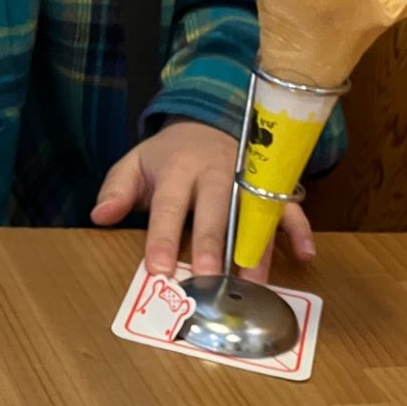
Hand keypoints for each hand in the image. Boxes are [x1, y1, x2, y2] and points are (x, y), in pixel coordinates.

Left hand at [91, 117, 314, 282]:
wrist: (209, 122)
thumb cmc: (169, 156)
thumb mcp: (135, 164)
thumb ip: (117, 189)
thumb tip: (100, 216)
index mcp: (178, 169)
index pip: (168, 206)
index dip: (162, 238)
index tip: (157, 270)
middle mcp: (216, 173)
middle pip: (215, 209)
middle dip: (214, 244)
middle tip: (210, 278)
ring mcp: (247, 179)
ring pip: (253, 213)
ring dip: (256, 248)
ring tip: (254, 283)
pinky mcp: (270, 187)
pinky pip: (288, 207)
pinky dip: (299, 230)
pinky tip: (306, 256)